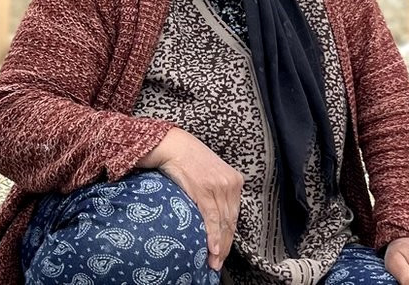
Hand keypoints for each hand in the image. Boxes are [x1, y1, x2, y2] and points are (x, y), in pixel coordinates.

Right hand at [138, 127, 243, 270]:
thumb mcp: (209, 175)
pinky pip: (212, 218)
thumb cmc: (188, 160)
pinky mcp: (205, 190)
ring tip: (213, 262)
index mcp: (234, 181)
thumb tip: (213, 218)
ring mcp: (219, 187)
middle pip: (230, 222)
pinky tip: (212, 249)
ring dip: (219, 246)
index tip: (224, 252)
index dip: (230, 236)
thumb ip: (215, 193)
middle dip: (226, 245)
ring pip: (222, 223)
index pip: (234, 215)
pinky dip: (213, 236)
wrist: (173, 145)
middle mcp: (231, 184)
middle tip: (218, 263)